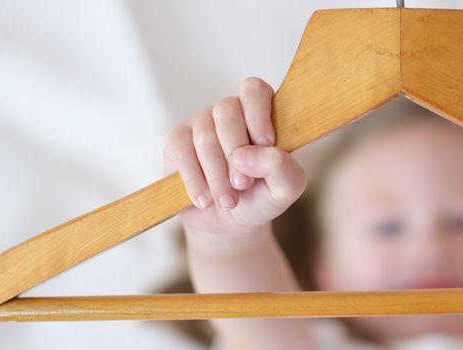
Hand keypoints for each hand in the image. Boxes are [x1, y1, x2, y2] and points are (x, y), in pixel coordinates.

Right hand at [163, 77, 305, 235]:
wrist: (229, 222)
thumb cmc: (261, 196)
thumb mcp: (284, 188)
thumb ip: (283, 168)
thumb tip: (249, 154)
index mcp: (261, 112)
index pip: (255, 90)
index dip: (257, 113)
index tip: (264, 143)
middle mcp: (230, 110)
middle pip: (227, 112)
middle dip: (235, 152)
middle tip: (243, 184)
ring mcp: (202, 122)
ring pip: (205, 137)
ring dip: (217, 175)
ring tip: (228, 201)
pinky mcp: (178, 139)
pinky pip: (183, 152)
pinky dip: (195, 180)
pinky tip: (205, 199)